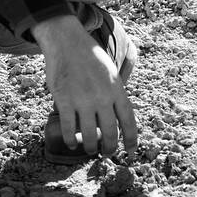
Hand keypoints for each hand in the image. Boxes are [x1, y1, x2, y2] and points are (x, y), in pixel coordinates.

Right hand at [35, 16, 136, 156]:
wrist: (67, 42)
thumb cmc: (90, 57)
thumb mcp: (111, 72)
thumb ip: (115, 93)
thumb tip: (119, 116)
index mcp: (117, 90)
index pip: (128, 121)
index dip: (131, 140)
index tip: (131, 153)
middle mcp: (102, 97)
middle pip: (110, 133)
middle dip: (110, 149)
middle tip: (106, 154)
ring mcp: (83, 100)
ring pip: (90, 135)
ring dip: (90, 147)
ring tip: (90, 150)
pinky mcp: (64, 100)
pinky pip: (69, 128)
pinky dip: (71, 140)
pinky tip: (72, 143)